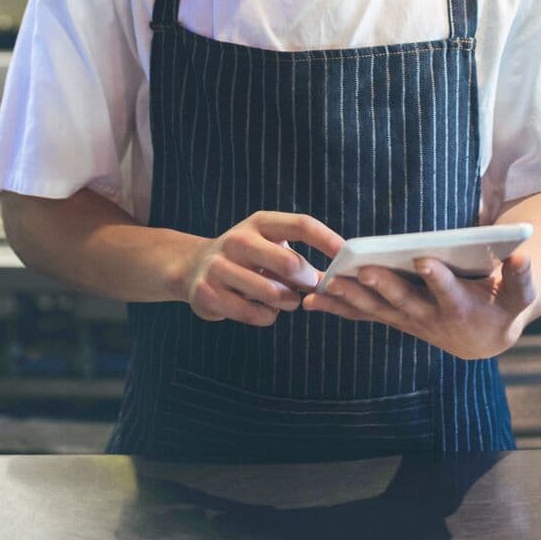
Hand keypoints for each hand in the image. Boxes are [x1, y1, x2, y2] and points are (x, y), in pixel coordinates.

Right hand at [180, 211, 342, 326]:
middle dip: (306, 279)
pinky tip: (266, 310)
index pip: (301, 224)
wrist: (194, 268)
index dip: (327, 240)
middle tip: (311, 286)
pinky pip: (254, 313)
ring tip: (288, 300)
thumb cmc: (248, 258)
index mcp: (259, 223)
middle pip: (287, 262)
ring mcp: (219, 267)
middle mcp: (237, 240)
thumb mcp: (270, 247)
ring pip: (271, 292)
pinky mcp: (208, 294)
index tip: (346, 254)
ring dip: (288, 301)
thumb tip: (341, 277)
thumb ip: (301, 259)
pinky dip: (268, 316)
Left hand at [302, 247, 538, 359]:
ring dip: (352, 299)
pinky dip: (339, 308)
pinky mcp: (394, 318)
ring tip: (327, 285)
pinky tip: (312, 300)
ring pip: (377, 310)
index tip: (425, 260)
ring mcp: (408, 320)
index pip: (448, 292)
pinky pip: (363, 314)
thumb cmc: (503, 308)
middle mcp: (430, 318)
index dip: (438, 278)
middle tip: (365, 269)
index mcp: (461, 307)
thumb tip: (522, 256)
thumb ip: (521, 277)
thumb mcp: (520, 295)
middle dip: (385, 286)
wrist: (485, 338)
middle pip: (405, 302)